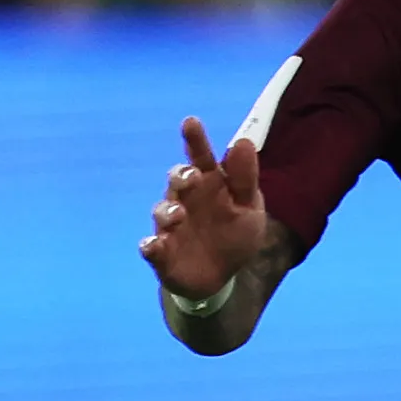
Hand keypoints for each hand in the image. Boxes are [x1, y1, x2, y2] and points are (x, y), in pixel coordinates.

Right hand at [141, 114, 276, 297]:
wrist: (221, 278)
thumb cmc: (234, 235)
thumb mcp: (249, 207)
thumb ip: (244, 178)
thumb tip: (243, 142)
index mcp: (209, 185)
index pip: (201, 158)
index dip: (195, 140)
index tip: (191, 122)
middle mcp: (185, 200)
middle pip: (177, 180)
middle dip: (181, 176)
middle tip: (192, 176)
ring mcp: (171, 227)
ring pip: (162, 212)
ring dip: (168, 212)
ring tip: (179, 215)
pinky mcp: (162, 253)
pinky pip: (151, 248)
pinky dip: (151, 247)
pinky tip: (154, 245)